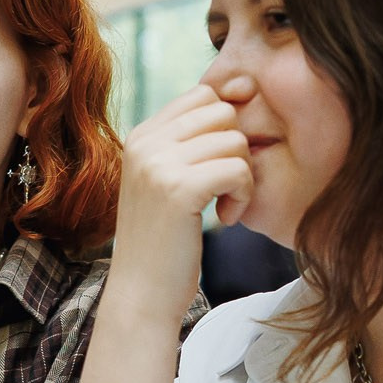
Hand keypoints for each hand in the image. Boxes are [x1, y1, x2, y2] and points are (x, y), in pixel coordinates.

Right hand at [106, 85, 251, 321]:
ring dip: (243, 176)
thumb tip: (241, 87)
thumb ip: (191, 140)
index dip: (227, 121)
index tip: (224, 160)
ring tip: (225, 206)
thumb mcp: (167, 181)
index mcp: (140, 136)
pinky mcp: (178, 190)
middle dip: (236, 148)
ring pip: (234, 139)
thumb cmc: (164, 241)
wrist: (141, 295)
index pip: (201, 94)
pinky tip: (227, 217)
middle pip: (221, 111)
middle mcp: (144, 143)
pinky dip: (243, 194)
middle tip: (226, 187)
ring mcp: (158, 165)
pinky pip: (237, 168)